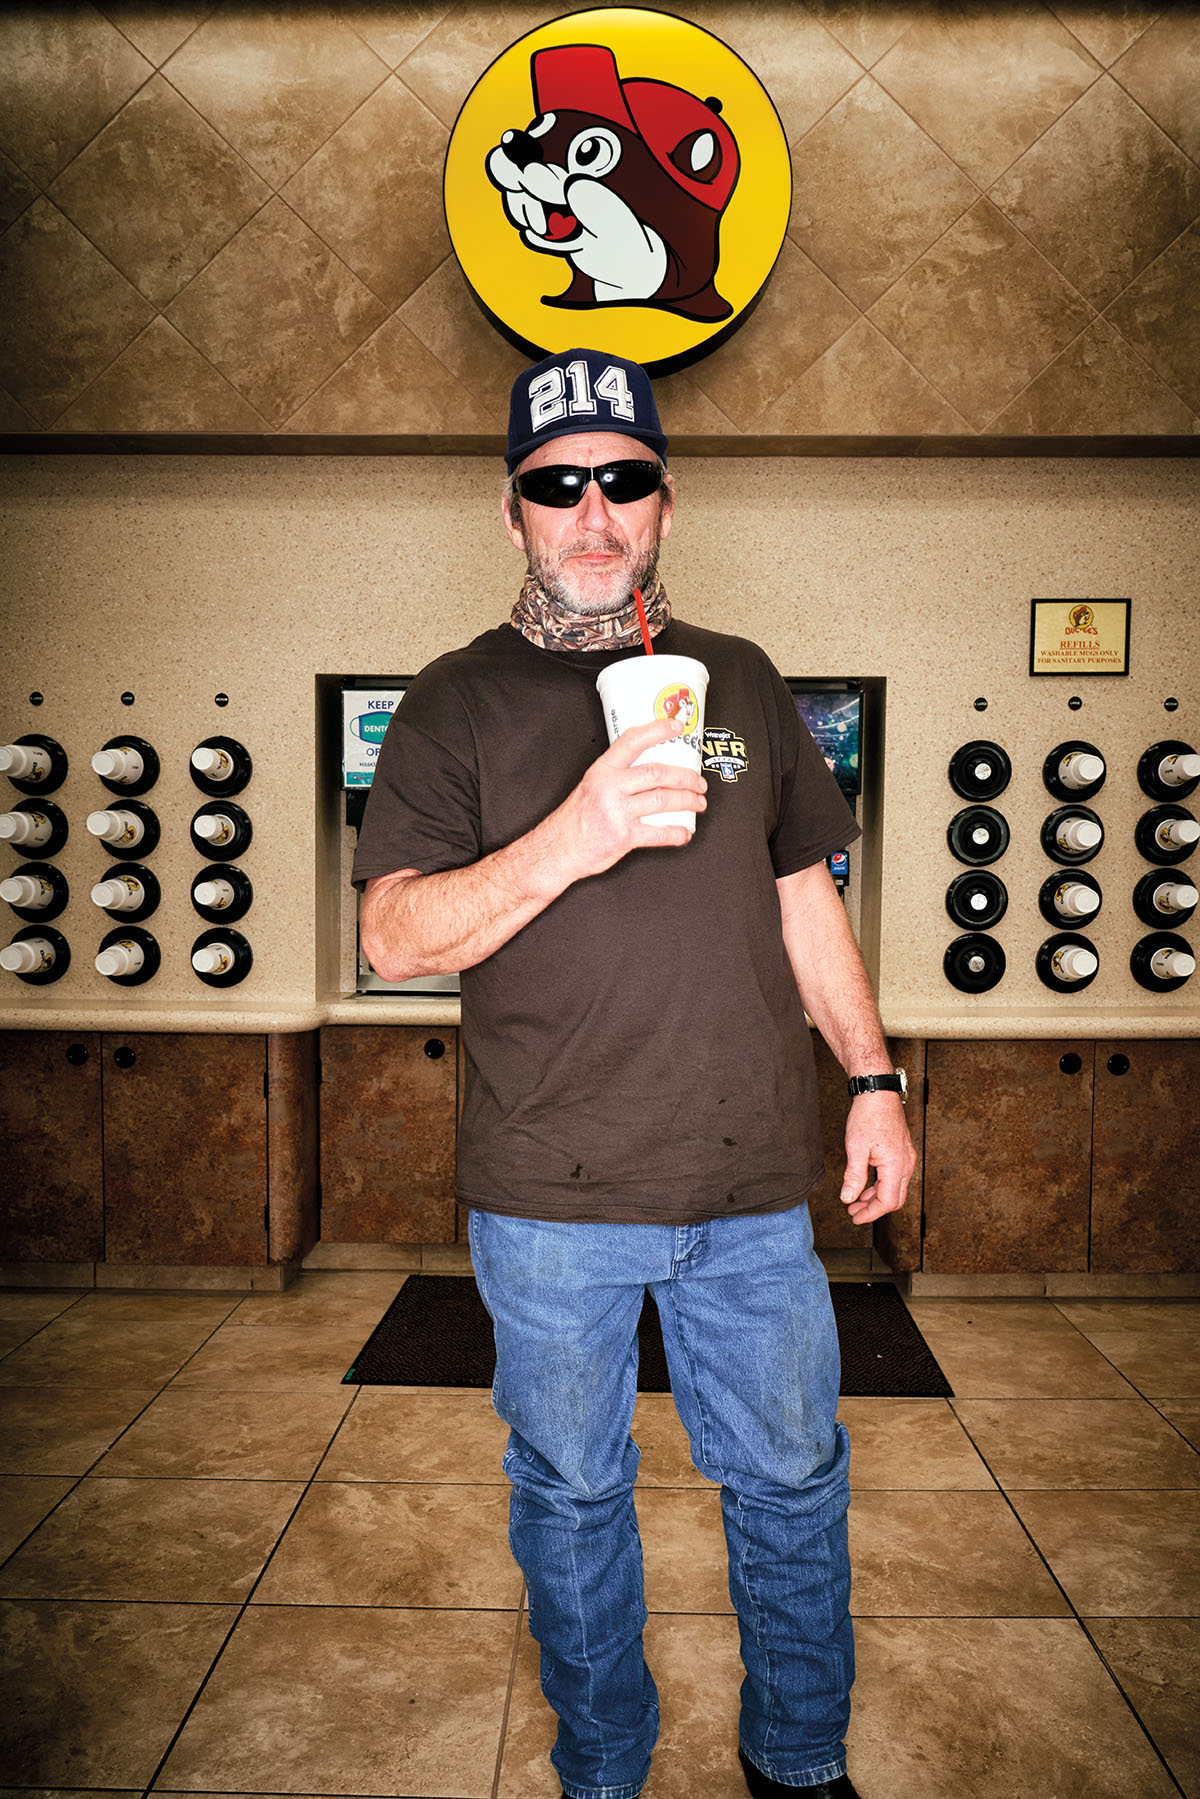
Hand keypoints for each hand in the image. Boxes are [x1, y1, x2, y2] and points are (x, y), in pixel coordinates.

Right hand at [548, 717, 706, 881]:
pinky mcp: (624, 836)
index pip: (632, 741)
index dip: (657, 731)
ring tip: (698, 803)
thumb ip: (617, 776)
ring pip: (663, 800)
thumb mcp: (591, 785)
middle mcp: (610, 788)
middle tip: (698, 782)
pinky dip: (677, 833)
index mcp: (602, 771)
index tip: (676, 726)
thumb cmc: (576, 819)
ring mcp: (617, 812)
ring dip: (687, 802)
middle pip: (657, 773)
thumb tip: (651, 769)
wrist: (558, 849)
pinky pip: (659, 833)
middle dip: (685, 778)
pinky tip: (684, 832)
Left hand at [840, 1093, 915, 1224]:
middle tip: (854, 1212)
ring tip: (856, 1200)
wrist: (878, 1092)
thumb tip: (848, 1198)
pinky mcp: (903, 1152)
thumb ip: (854, 1176)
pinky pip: (895, 1177)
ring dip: (876, 1197)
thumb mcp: (856, 1148)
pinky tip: (866, 1185)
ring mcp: (906, 1158)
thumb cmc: (868, 1116)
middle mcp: (906, 1163)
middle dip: (874, 1209)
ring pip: (895, 1188)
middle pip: (895, 1199)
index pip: (887, 1201)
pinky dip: (881, 1185)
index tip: (854, 1217)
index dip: (870, 1213)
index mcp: (896, 1165)